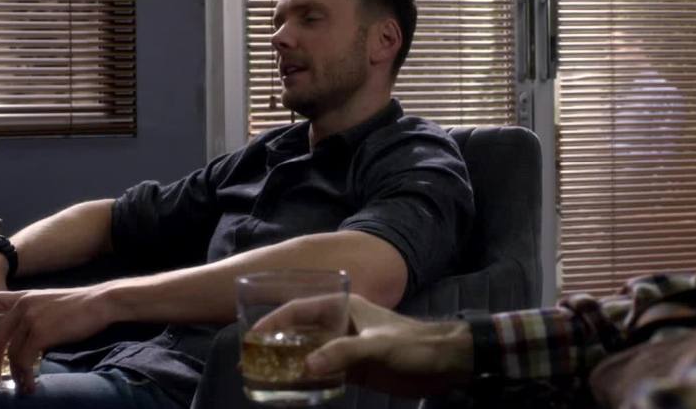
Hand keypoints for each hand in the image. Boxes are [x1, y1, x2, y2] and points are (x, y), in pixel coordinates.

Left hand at [0, 285, 114, 393]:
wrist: (102, 302)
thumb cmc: (82, 306)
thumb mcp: (50, 302)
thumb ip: (32, 314)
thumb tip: (21, 341)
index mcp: (23, 297)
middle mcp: (23, 305)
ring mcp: (31, 318)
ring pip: (10, 353)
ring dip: (14, 374)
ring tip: (22, 385)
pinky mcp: (41, 332)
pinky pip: (24, 360)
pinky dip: (25, 375)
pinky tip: (32, 383)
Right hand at [254, 294, 473, 396]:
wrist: (445, 362)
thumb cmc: (412, 344)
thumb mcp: (377, 346)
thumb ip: (343, 353)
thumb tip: (305, 367)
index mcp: (344, 307)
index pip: (300, 309)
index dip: (274, 320)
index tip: (252, 336)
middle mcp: (340, 323)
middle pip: (300, 330)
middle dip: (276, 344)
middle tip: (251, 362)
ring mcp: (346, 345)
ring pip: (309, 351)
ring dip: (289, 363)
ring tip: (264, 378)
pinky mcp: (354, 366)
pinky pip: (324, 371)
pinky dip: (307, 378)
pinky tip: (293, 390)